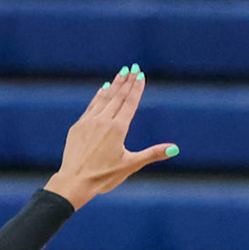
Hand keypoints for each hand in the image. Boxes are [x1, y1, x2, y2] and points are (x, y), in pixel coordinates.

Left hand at [44, 65, 177, 209]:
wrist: (73, 182)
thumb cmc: (103, 177)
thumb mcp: (130, 165)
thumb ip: (152, 154)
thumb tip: (175, 148)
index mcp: (118, 129)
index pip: (129, 103)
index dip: (136, 88)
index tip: (140, 74)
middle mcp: (103, 121)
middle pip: (117, 96)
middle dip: (126, 81)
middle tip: (132, 67)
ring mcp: (88, 123)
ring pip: (103, 99)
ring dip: (113, 86)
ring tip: (120, 74)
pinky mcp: (77, 127)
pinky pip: (91, 107)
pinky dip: (98, 97)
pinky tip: (102, 91)